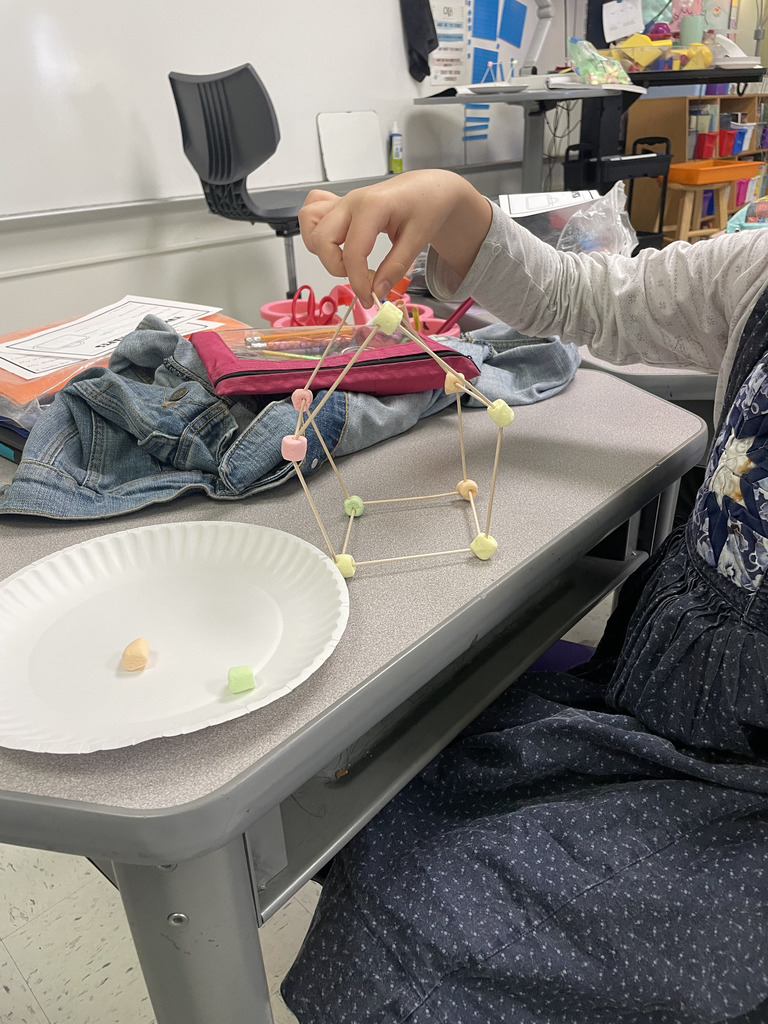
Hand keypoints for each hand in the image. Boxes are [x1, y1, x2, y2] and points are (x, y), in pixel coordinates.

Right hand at [298, 170, 491, 306]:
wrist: (427, 188)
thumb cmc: (426, 206)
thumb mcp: (419, 239)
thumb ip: (395, 266)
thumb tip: (377, 292)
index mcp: (372, 207)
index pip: (353, 252)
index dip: (357, 282)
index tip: (368, 299)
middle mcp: (350, 202)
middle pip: (321, 239)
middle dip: (336, 267)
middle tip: (360, 276)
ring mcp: (342, 202)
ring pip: (310, 225)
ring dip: (321, 250)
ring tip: (346, 260)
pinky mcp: (339, 205)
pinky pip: (312, 213)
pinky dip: (315, 230)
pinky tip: (335, 242)